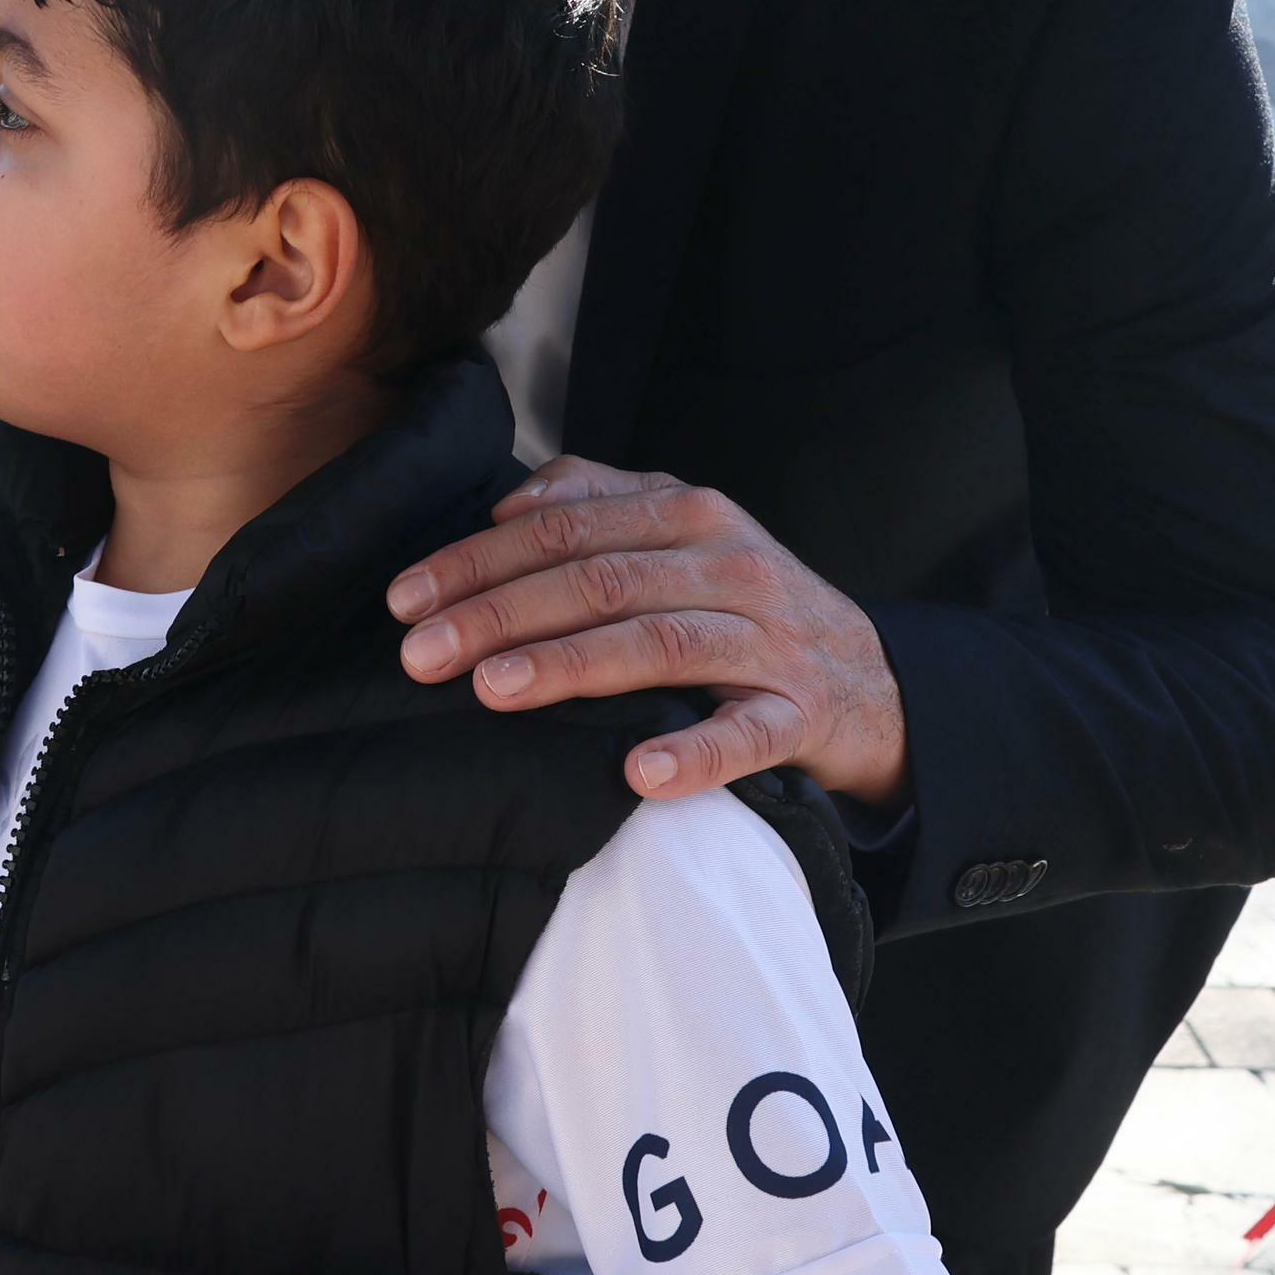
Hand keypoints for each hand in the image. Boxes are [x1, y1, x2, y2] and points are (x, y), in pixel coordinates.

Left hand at [389, 460, 909, 808]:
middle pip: (600, 581)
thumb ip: (600, 501)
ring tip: (496, 689)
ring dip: (574, 666)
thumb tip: (507, 503)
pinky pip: (745, 735)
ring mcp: (768, 641)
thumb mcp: (682, 533)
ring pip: (661, 644)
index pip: (566, 529)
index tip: (406, 600)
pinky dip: (694, 754)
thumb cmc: (743, 604)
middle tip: (420, 654)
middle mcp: (730, 566)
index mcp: (688, 514)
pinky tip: (638, 774)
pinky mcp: (799, 714)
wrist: (868, 678)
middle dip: (500, 614)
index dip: (479, 562)